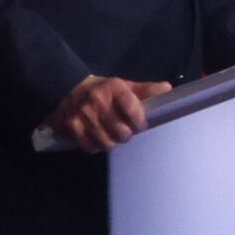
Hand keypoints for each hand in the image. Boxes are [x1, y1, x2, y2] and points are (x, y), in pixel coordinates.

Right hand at [42, 74, 171, 152]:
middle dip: (125, 134)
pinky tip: (96, 136)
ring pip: (107, 143)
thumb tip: (167, 89)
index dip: (139, 122)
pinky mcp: (71, 127)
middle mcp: (98, 101)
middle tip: (123, 130)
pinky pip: (91, 148)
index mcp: (114, 88)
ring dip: (111, 142)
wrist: (66, 88)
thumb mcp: (124, 86)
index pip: (134, 111)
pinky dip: (95, 146)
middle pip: (122, 133)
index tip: (139, 124)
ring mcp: (83, 115)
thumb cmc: (103, 91)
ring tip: (109, 133)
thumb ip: (146, 90)